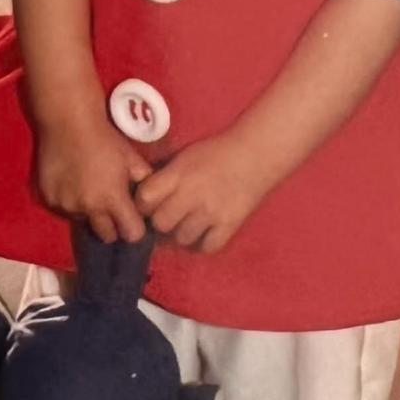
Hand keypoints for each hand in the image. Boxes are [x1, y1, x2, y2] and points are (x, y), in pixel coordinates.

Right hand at [36, 115, 151, 244]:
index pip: (131, 233)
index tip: (134, 219)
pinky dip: (70, 202)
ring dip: (90, 213)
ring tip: (89, 191)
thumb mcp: (131, 157)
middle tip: (112, 208)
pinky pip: (64, 210)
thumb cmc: (104, 138)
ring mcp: (67, 206)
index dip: (135, 228)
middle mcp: (89, 208)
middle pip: (107, 236)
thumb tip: (151, 198)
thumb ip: (143, 180)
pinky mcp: (49, 199)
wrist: (68, 122)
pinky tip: (72, 183)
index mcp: (113, 198)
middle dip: (113, 226)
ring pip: (84, 222)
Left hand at [136, 133, 270, 253]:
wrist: (255, 154)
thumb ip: (165, 177)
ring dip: (183, 233)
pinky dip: (203, 243)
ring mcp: (211, 212)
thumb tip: (143, 198)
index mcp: (179, 173)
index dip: (143, 204)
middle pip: (161, 223)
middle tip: (169, 217)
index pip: (145, 198)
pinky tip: (205, 233)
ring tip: (189, 223)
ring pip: (182, 238)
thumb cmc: (217, 152)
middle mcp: (192, 194)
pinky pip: (207, 247)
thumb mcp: (185, 157)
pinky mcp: (229, 225)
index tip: (149, 204)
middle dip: (162, 221)